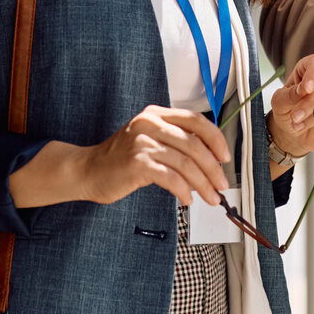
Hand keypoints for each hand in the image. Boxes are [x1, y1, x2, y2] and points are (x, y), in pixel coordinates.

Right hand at [81, 104, 231, 206]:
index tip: (225, 157)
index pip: (195, 121)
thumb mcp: (149, 140)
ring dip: (203, 184)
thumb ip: (175, 143)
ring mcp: (142, 142)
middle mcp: (149, 123)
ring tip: (210, 197)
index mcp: (156, 114)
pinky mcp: (137, 163)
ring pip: (185, 163)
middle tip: (221, 184)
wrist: (88, 170)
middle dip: (213, 168)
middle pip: (194, 144)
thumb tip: (210, 160)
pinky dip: (183, 190)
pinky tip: (187, 199)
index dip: (215, 139)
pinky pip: (170, 177)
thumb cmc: (121, 159)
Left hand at [267, 54, 313, 157]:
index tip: (306, 89)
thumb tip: (303, 90)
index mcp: (310, 68)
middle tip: (296, 116)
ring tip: (301, 124)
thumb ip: (289, 95)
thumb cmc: (287, 112)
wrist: (294, 134)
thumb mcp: (279, 103)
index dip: (313, 74)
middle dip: (313, 101)